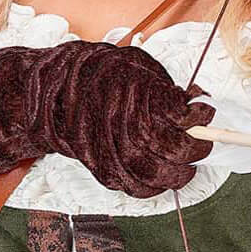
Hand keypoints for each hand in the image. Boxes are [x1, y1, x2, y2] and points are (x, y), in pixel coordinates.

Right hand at [0, 40, 214, 198]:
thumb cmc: (92, 74)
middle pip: (171, 148)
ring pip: (155, 175)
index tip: (207, 109)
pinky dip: (156, 186)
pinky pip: (135, 187)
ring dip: (180, 173)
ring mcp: (109, 151)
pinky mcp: (101, 169)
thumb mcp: (130, 64)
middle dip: (196, 146)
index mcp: (130, 93)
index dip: (199, 115)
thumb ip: (161, 83)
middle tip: (207, 140)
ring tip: (190, 163)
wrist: (43, 96)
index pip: (177, 113)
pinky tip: (168, 175)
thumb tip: (194, 98)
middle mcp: (119, 125)